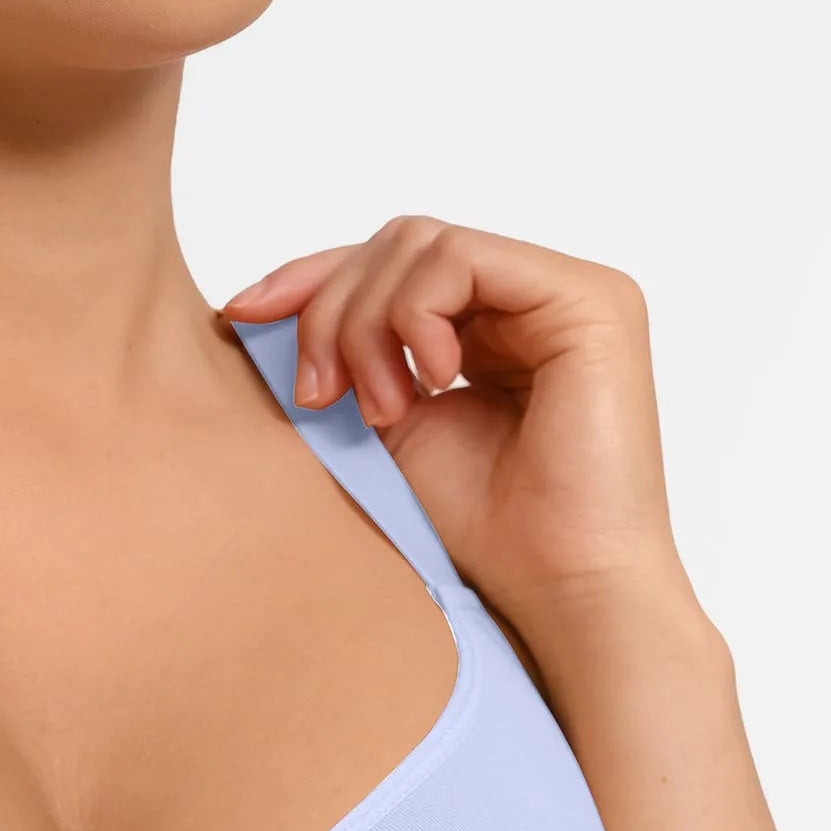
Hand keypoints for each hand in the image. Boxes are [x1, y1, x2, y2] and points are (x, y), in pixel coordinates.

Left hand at [223, 218, 695, 630]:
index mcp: (488, 328)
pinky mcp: (588, 300)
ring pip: (422, 244)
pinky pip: (463, 257)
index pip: (389, 266)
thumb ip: (349, 365)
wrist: (558, 586)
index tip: (242, 315)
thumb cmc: (487, 532)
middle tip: (320, 398)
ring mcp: (563, 292)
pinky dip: (418, 316)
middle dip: (334, 312)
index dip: (310, 279)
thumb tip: (260, 310)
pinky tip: (431, 386)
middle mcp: (530, 298)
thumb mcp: (388, 432)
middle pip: (397, 245)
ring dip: (370, 325)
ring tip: (382, 411)